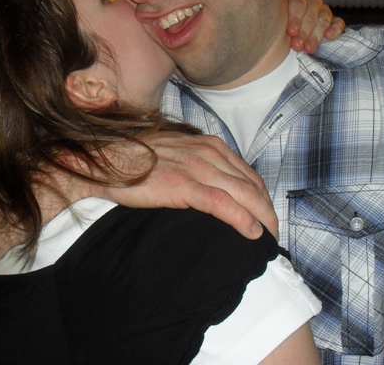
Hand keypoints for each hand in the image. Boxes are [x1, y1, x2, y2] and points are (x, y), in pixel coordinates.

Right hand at [90, 133, 278, 238]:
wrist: (107, 158)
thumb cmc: (138, 158)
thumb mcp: (176, 152)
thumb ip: (197, 162)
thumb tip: (213, 183)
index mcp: (208, 145)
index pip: (247, 172)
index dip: (262, 196)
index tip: (267, 215)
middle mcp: (207, 153)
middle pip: (251, 184)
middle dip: (267, 210)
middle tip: (275, 233)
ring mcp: (196, 168)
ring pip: (243, 194)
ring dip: (262, 218)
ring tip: (270, 238)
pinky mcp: (182, 185)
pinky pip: (221, 204)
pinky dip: (241, 219)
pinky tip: (252, 232)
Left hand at [282, 0, 345, 53]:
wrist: (278, 21)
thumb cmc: (275, 9)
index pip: (298, 3)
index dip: (294, 18)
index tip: (291, 31)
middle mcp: (312, 0)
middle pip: (310, 15)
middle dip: (304, 32)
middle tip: (297, 45)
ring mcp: (322, 10)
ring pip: (322, 21)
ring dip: (316, 36)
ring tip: (308, 48)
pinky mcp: (331, 20)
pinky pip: (337, 23)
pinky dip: (335, 29)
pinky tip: (328, 36)